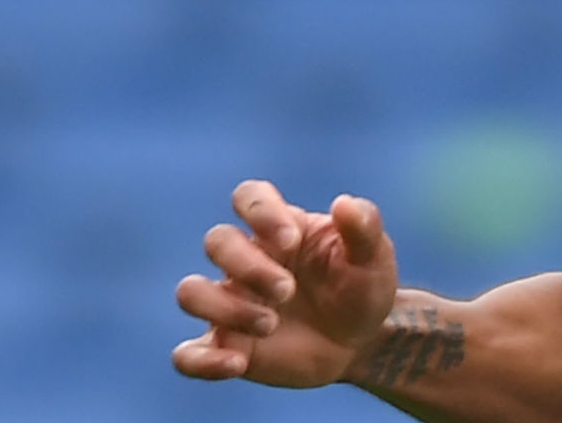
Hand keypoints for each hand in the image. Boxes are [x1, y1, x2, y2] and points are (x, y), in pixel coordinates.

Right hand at [172, 181, 398, 386]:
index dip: (260, 212)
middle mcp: (247, 261)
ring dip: (225, 308)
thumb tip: (344, 203)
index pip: (249, 197)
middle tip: (287, 292)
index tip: (291, 242)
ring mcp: (231, 303)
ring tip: (270, 324)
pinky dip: (201, 361)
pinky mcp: (226, 346)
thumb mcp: (374, 258)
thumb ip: (364, 227)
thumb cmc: (363, 287)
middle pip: (218, 241)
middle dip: (250, 266)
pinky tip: (237, 364)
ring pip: (190, 292)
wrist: (363, 342)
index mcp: (281, 229)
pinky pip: (187, 354)